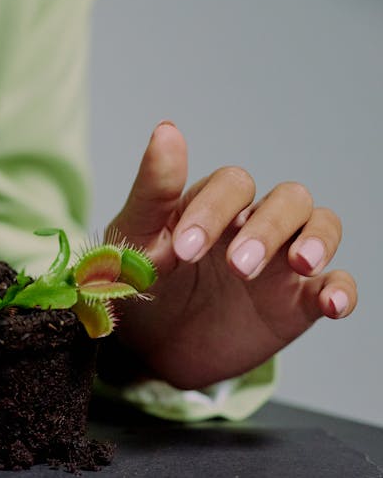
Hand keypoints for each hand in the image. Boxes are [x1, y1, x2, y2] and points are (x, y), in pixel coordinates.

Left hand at [104, 121, 357, 389]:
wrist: (149, 348)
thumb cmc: (142, 282)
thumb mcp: (135, 238)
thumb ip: (154, 189)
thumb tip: (167, 129)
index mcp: (215, 203)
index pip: (232, 185)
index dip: (213, 211)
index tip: (184, 250)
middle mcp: (254, 223)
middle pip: (287, 199)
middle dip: (267, 229)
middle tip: (237, 267)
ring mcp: (281, 261)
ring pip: (322, 225)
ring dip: (316, 240)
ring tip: (300, 264)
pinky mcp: (298, 302)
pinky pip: (336, 284)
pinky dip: (342, 290)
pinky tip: (332, 304)